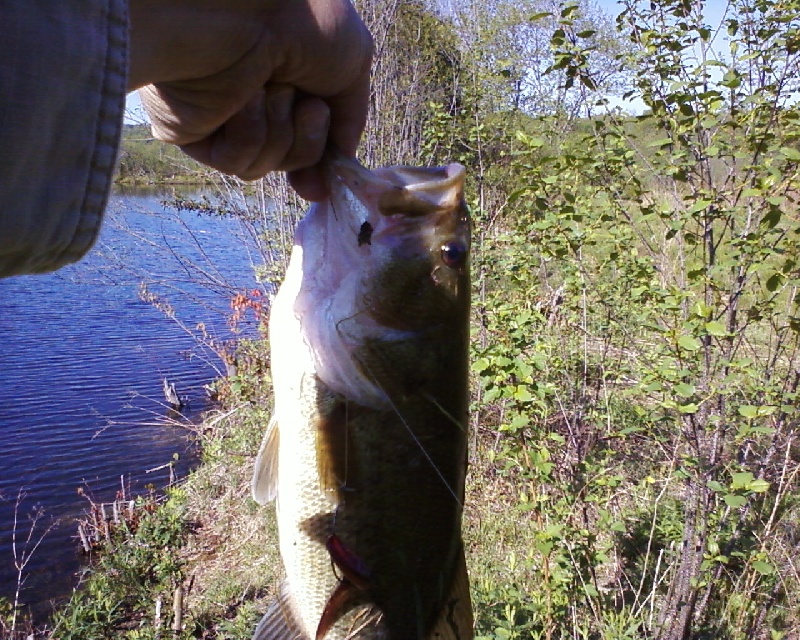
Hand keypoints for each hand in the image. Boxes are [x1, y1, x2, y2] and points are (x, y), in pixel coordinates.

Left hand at [129, 0, 371, 199]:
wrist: (242, 10)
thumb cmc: (301, 20)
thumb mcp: (355, 60)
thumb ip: (351, 117)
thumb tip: (339, 161)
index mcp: (292, 78)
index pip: (310, 138)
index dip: (322, 160)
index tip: (330, 176)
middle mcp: (258, 97)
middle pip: (294, 159)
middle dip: (308, 140)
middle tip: (307, 106)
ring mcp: (224, 116)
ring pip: (265, 165)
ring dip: (280, 134)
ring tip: (270, 91)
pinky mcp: (193, 131)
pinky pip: (236, 162)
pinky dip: (249, 135)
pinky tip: (243, 101)